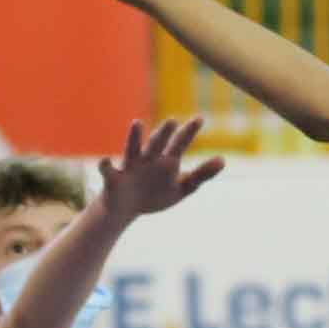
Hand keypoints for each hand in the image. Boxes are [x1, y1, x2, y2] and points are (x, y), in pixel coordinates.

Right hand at [90, 112, 224, 224]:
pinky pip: (108, 171)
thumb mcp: (182, 187)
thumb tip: (223, 160)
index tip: (200, 119)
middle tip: (173, 121)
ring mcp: (130, 167)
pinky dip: (105, 166)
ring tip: (137, 123)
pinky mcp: (114, 179)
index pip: (179, 144)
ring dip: (135, 137)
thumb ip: (202, 174)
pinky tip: (105, 161)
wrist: (126, 209)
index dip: (189, 132)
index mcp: (166, 161)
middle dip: (164, 134)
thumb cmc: (156, 193)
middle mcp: (148, 159)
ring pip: (132, 150)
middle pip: (157, 144)